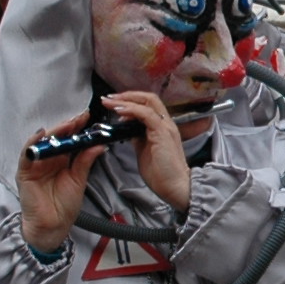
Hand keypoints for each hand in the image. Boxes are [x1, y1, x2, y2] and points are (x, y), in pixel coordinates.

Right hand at [14, 112, 108, 253]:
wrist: (53, 227)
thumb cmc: (64, 206)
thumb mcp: (79, 180)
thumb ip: (86, 161)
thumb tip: (99, 143)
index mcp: (62, 160)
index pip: (69, 139)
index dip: (77, 128)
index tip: (89, 118)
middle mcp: (48, 159)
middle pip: (56, 138)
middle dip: (68, 126)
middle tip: (80, 118)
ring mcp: (36, 164)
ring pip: (43, 142)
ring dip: (54, 132)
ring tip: (67, 125)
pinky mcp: (25, 172)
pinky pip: (27, 154)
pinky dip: (33, 143)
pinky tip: (42, 135)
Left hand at [103, 89, 190, 211]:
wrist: (176, 187)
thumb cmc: (162, 174)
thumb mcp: (144, 151)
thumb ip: (138, 138)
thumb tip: (127, 130)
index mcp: (162, 127)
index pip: (148, 104)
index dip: (130, 100)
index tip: (113, 103)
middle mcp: (166, 123)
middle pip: (148, 98)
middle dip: (126, 95)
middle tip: (109, 98)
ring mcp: (165, 126)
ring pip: (147, 102)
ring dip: (125, 100)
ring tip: (110, 102)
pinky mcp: (162, 133)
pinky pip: (146, 114)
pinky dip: (131, 110)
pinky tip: (119, 111)